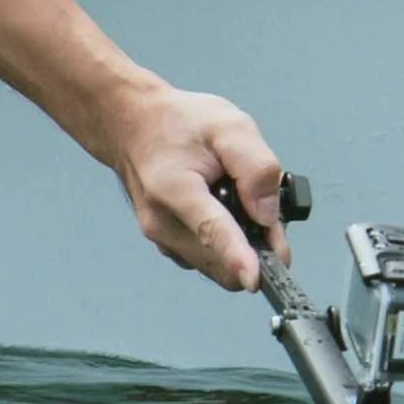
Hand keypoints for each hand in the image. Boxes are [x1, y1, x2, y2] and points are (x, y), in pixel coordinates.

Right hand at [102, 82, 289, 289]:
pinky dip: (227, 244)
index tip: (254, 280)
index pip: (211, 230)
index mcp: (175, 190)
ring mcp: (163, 239)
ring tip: (240, 199)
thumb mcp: (228, 125)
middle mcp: (164, 224)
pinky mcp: (168, 246)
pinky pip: (209, 259)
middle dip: (256, 244)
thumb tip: (268, 214)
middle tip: (265, 206)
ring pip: (219, 265)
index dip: (237, 257)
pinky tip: (226, 209)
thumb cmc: (179, 123)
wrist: (134, 127)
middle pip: (223, 259)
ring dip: (243, 245)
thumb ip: (255, 166)